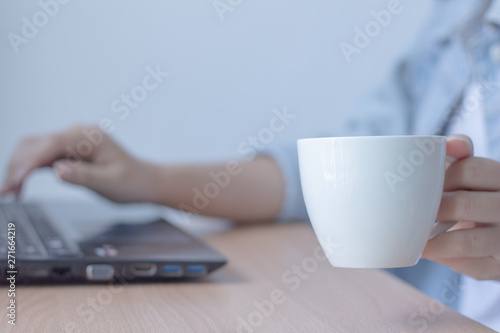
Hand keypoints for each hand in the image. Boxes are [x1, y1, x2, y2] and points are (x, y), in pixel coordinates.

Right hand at [1, 126, 154, 202]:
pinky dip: (29, 169)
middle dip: (18, 166)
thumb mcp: (111, 183)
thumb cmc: (132, 182)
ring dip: (20, 167)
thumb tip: (58, 170)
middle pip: (37, 144)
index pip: (51, 145)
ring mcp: (73, 141)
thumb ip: (84, 176)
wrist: (145, 181)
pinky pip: (43, 156)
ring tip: (10, 192)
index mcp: (90, 137)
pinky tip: (20, 186)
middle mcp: (78, 134)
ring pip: (35, 149)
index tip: (15, 182)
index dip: (29, 163)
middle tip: (6, 192)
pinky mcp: (70, 151)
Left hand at [422, 134, 499, 280]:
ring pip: (464, 241)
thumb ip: (461, 156)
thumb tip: (448, 143)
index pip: (470, 169)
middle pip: (462, 204)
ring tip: (414, 236)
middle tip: (414, 211)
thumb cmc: (480, 198)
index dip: (441, 176)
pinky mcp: (498, 266)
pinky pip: (467, 264)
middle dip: (432, 208)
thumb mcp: (477, 175)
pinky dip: (443, 258)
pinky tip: (430, 252)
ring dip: (432, 240)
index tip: (424, 183)